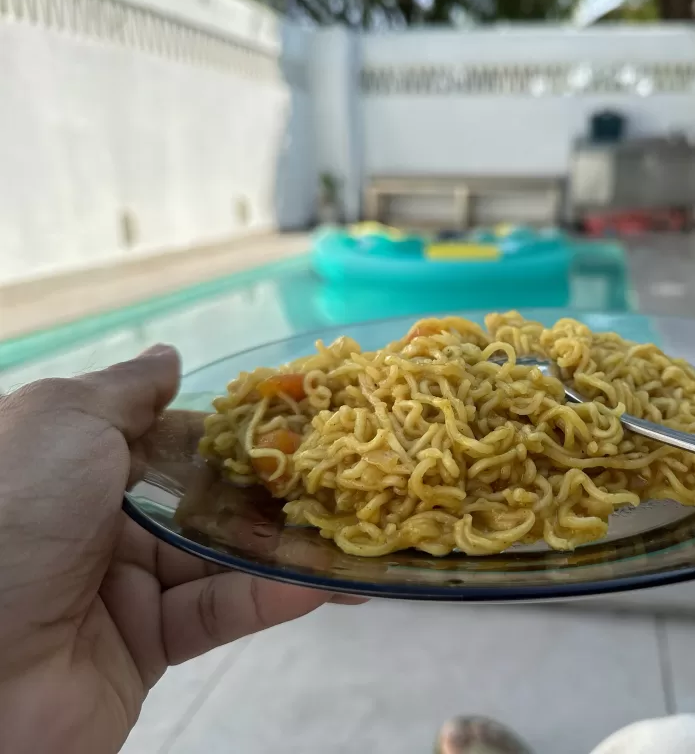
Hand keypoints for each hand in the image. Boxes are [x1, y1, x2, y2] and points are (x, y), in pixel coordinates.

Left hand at [0, 346, 360, 753]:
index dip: (235, 431)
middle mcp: (104, 520)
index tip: (299, 421)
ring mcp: (127, 586)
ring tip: (353, 529)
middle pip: (207, 498)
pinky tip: (323, 583)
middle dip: (273, 488)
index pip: (173, 440)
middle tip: (342, 476)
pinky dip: (269, 598)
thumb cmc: (11, 514)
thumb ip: (125, 391)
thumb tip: (171, 357)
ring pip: (222, 556)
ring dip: (286, 545)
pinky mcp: (149, 646)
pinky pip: (218, 614)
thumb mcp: (60, 422)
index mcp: (77, 463)